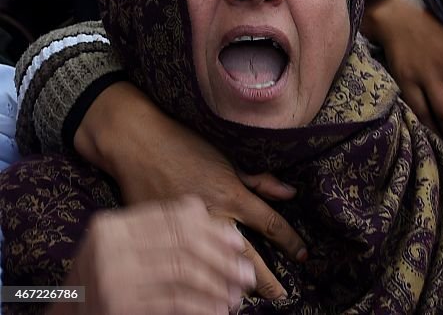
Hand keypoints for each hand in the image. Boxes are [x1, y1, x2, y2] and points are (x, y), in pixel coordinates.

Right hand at [51, 196, 253, 314]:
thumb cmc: (106, 283)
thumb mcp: (126, 248)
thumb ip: (167, 233)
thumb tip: (229, 232)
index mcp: (113, 224)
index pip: (175, 219)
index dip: (213, 231)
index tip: (240, 244)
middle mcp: (109, 244)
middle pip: (183, 244)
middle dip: (221, 261)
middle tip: (247, 276)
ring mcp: (111, 275)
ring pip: (182, 273)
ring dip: (216, 287)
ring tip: (235, 299)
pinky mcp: (118, 304)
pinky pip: (173, 302)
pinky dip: (201, 307)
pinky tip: (216, 312)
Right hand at [75, 82, 305, 299]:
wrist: (138, 145)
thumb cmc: (185, 146)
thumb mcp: (228, 158)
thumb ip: (259, 180)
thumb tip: (291, 194)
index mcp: (231, 195)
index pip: (270, 224)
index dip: (289, 241)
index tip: (303, 255)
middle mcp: (212, 215)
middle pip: (245, 256)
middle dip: (264, 278)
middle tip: (281, 295)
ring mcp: (185, 230)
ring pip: (214, 268)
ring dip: (230, 287)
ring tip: (243, 303)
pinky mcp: (162, 235)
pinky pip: (185, 266)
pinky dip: (197, 283)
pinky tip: (205, 297)